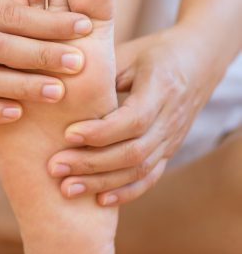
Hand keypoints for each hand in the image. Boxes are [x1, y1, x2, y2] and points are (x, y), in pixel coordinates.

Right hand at [0, 0, 92, 123]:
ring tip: (56, 92)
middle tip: (78, 64)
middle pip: (1, 49)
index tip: (84, 26)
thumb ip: (10, 0)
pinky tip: (15, 113)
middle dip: (42, 57)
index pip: (12, 15)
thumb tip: (52, 15)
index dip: (49, 23)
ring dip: (21, 87)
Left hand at [48, 26, 223, 204]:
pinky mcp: (169, 150)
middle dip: (91, 164)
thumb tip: (61, 93)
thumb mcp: (129, 53)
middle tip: (54, 167)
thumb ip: (102, 74)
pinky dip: (125, 192)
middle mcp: (170, 119)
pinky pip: (150, 178)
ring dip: (101, 183)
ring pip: (139, 170)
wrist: (197, 61)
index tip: (67, 134)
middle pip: (133, 152)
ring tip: (67, 188)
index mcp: (161, 88)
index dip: (100, 132)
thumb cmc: (154, 53)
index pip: (133, 120)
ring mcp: (172, 139)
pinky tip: (100, 200)